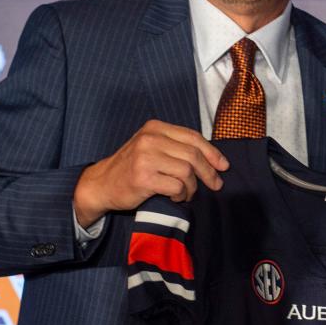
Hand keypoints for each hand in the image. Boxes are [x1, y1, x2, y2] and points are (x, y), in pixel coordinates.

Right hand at [73, 120, 227, 226]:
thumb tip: (214, 159)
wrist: (101, 184)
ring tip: (187, 193)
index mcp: (155, 127)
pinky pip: (176, 186)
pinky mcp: (143, 177)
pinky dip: (181, 194)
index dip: (212, 152)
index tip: (223, 166)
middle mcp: (150, 138)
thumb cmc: (132, 167)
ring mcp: (145, 157)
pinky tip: (176, 197)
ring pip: (187, 171)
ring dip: (192, 187)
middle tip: (215, 185)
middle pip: (193, 155)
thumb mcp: (152, 147)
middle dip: (209, 172)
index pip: (193, 137)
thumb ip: (176, 147)